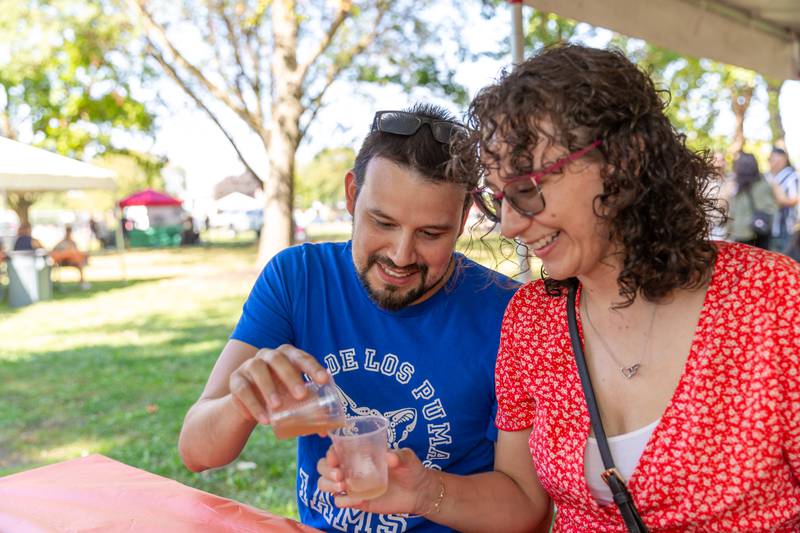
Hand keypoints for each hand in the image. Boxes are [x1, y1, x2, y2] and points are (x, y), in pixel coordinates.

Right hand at [227, 344, 329, 424]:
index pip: (301, 357)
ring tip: (277, 407)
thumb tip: (324, 432)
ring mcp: (249, 365)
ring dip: (268, 388)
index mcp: (287, 355)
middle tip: (301, 395)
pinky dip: (252, 404)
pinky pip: (242, 389)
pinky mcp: (235, 379)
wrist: (248, 399)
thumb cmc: (278, 393)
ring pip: (257, 370)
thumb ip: (307, 409)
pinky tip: (263, 419)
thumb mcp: (292, 397)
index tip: (324, 380)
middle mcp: (268, 356)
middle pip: (278, 359)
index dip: (313, 367)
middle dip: (290, 376)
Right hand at [316, 446, 439, 515]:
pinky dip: (343, 501)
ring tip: (343, 486)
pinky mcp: (356, 500)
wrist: (418, 491)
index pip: (335, 449)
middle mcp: (351, 467)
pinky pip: (340, 501)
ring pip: (325, 484)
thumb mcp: (407, 457)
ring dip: (328, 485)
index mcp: (359, 452)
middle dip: (325, 470)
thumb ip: (399, 456)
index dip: (330, 453)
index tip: (334, 458)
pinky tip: (355, 500)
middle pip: (323, 467)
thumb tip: (389, 458)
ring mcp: (352, 485)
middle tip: (338, 475)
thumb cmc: (410, 468)